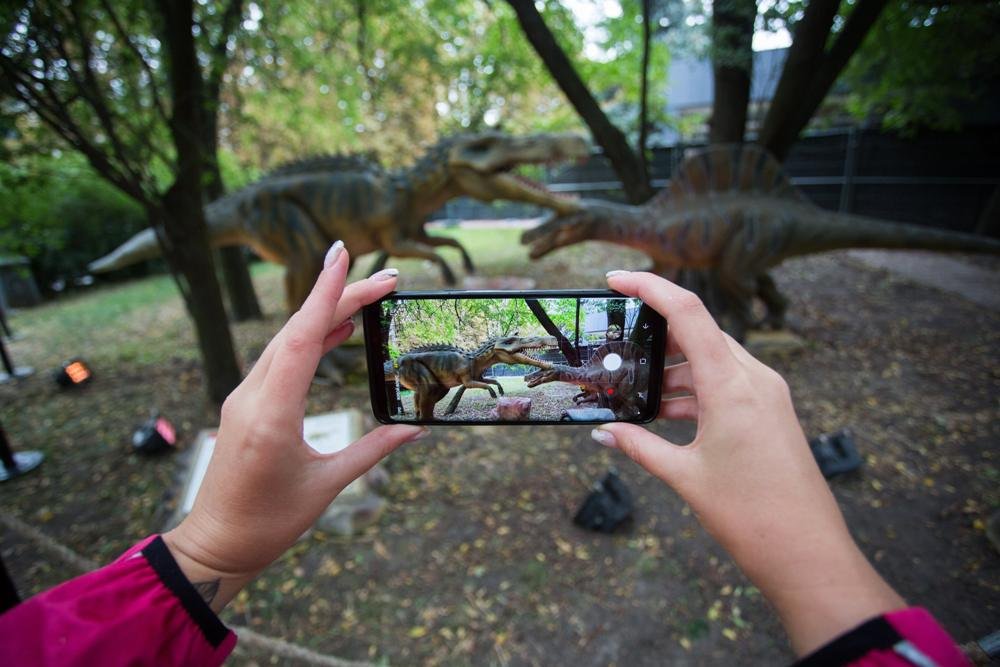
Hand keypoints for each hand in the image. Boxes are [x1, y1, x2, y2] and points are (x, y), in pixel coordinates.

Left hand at [163, 243, 426, 611]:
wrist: (216, 544)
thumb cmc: (269, 522)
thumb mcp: (328, 485)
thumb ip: (373, 450)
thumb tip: (417, 429)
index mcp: (272, 414)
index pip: (302, 337)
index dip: (325, 293)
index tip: (343, 255)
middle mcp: (252, 396)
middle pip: (298, 329)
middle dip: (341, 296)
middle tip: (387, 279)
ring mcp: (245, 398)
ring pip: (287, 340)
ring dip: (326, 313)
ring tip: (369, 296)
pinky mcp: (246, 404)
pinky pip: (279, 359)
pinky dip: (309, 338)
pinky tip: (334, 329)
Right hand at [594, 271, 902, 655]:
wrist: (808, 554)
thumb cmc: (753, 516)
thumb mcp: (685, 477)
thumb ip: (639, 447)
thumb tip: (603, 433)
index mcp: (733, 386)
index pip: (689, 313)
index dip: (650, 287)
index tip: (616, 277)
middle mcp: (755, 379)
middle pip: (700, 332)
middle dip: (656, 332)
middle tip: (618, 341)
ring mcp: (768, 395)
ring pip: (713, 358)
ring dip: (675, 366)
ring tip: (638, 386)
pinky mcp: (771, 412)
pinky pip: (728, 382)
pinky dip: (696, 388)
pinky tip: (668, 411)